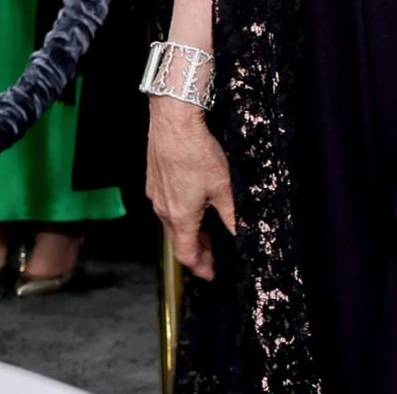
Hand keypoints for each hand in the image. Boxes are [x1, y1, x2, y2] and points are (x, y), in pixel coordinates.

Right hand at [146, 98, 235, 280]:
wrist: (173, 122)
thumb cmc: (196, 152)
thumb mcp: (222, 186)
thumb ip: (232, 214)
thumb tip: (242, 234)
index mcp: (180, 217)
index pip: (187, 254)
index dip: (200, 266)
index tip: (210, 273)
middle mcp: (163, 210)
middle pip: (179, 240)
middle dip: (197, 249)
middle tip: (213, 253)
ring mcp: (156, 194)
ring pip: (172, 222)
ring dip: (189, 230)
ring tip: (207, 229)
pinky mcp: (154, 179)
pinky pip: (166, 204)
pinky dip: (180, 212)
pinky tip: (193, 200)